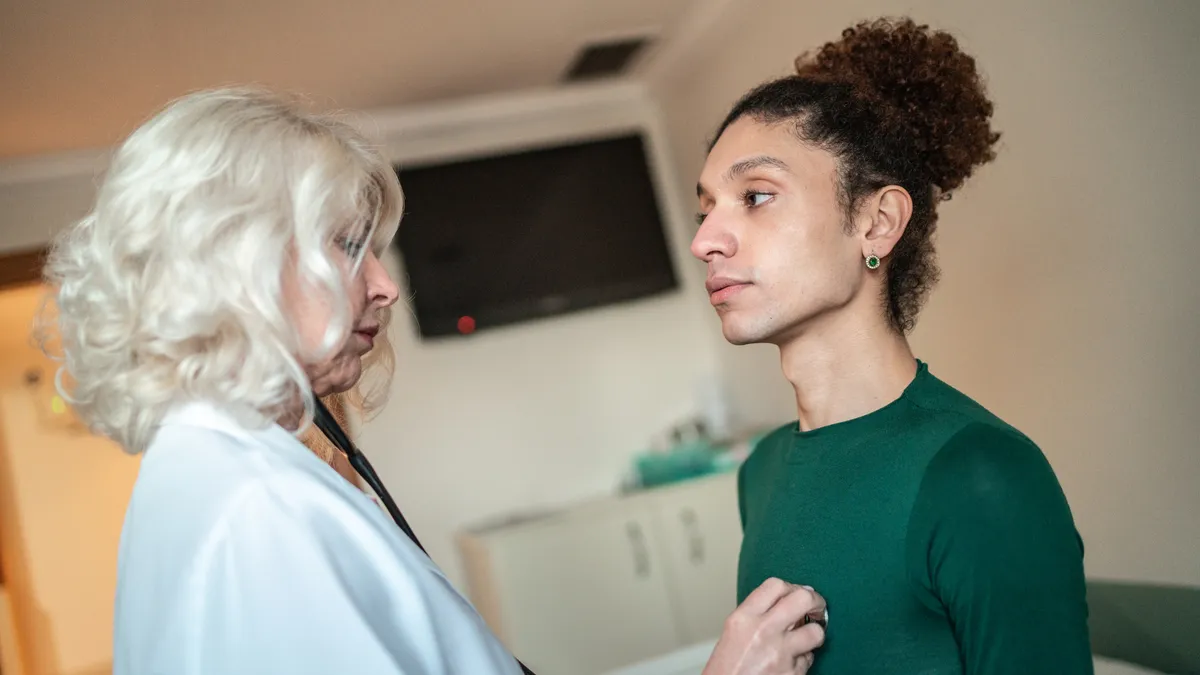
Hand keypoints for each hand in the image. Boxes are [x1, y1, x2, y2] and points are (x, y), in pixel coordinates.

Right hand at [701, 578, 825, 674]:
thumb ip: (758, 614)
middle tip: (817, 608)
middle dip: (816, 601)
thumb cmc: (727, 668)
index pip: (776, 585)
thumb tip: (789, 600)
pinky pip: (809, 659)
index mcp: (744, 618)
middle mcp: (762, 631)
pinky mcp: (792, 673)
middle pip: (802, 599)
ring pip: (815, 632)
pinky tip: (791, 661)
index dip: (792, 587)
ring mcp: (780, 653)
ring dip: (814, 634)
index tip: (797, 593)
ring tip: (806, 638)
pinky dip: (803, 660)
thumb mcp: (734, 632)